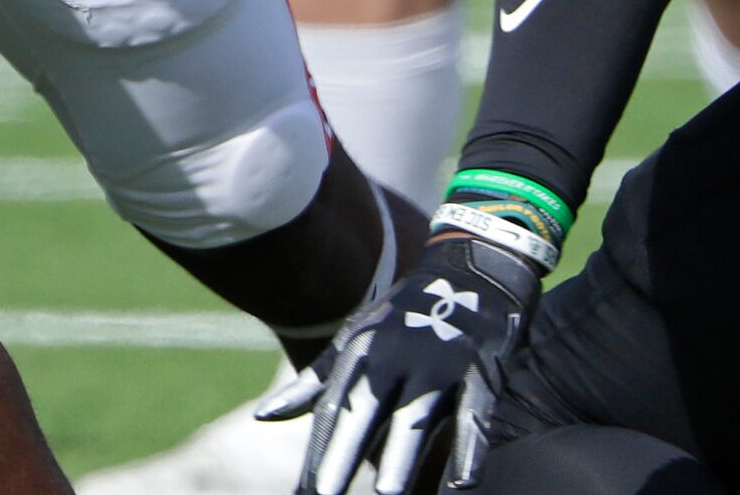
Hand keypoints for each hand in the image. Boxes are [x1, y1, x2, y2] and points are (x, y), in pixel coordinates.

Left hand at [259, 234, 540, 494]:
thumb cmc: (402, 317)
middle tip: (324, 493)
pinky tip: (463, 483)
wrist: (468, 267)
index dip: (317, 450)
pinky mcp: (477, 372)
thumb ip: (312, 383)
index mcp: (360, 352)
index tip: (303, 492)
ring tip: (385, 494)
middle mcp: (393, 357)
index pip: (332, 407)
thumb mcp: (354, 341)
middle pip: (365, 410)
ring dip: (402, 457)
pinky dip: (471, 448)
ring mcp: (436, 364)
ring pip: (415, 417)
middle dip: (345, 451)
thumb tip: (263, 418)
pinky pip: (473, 415)